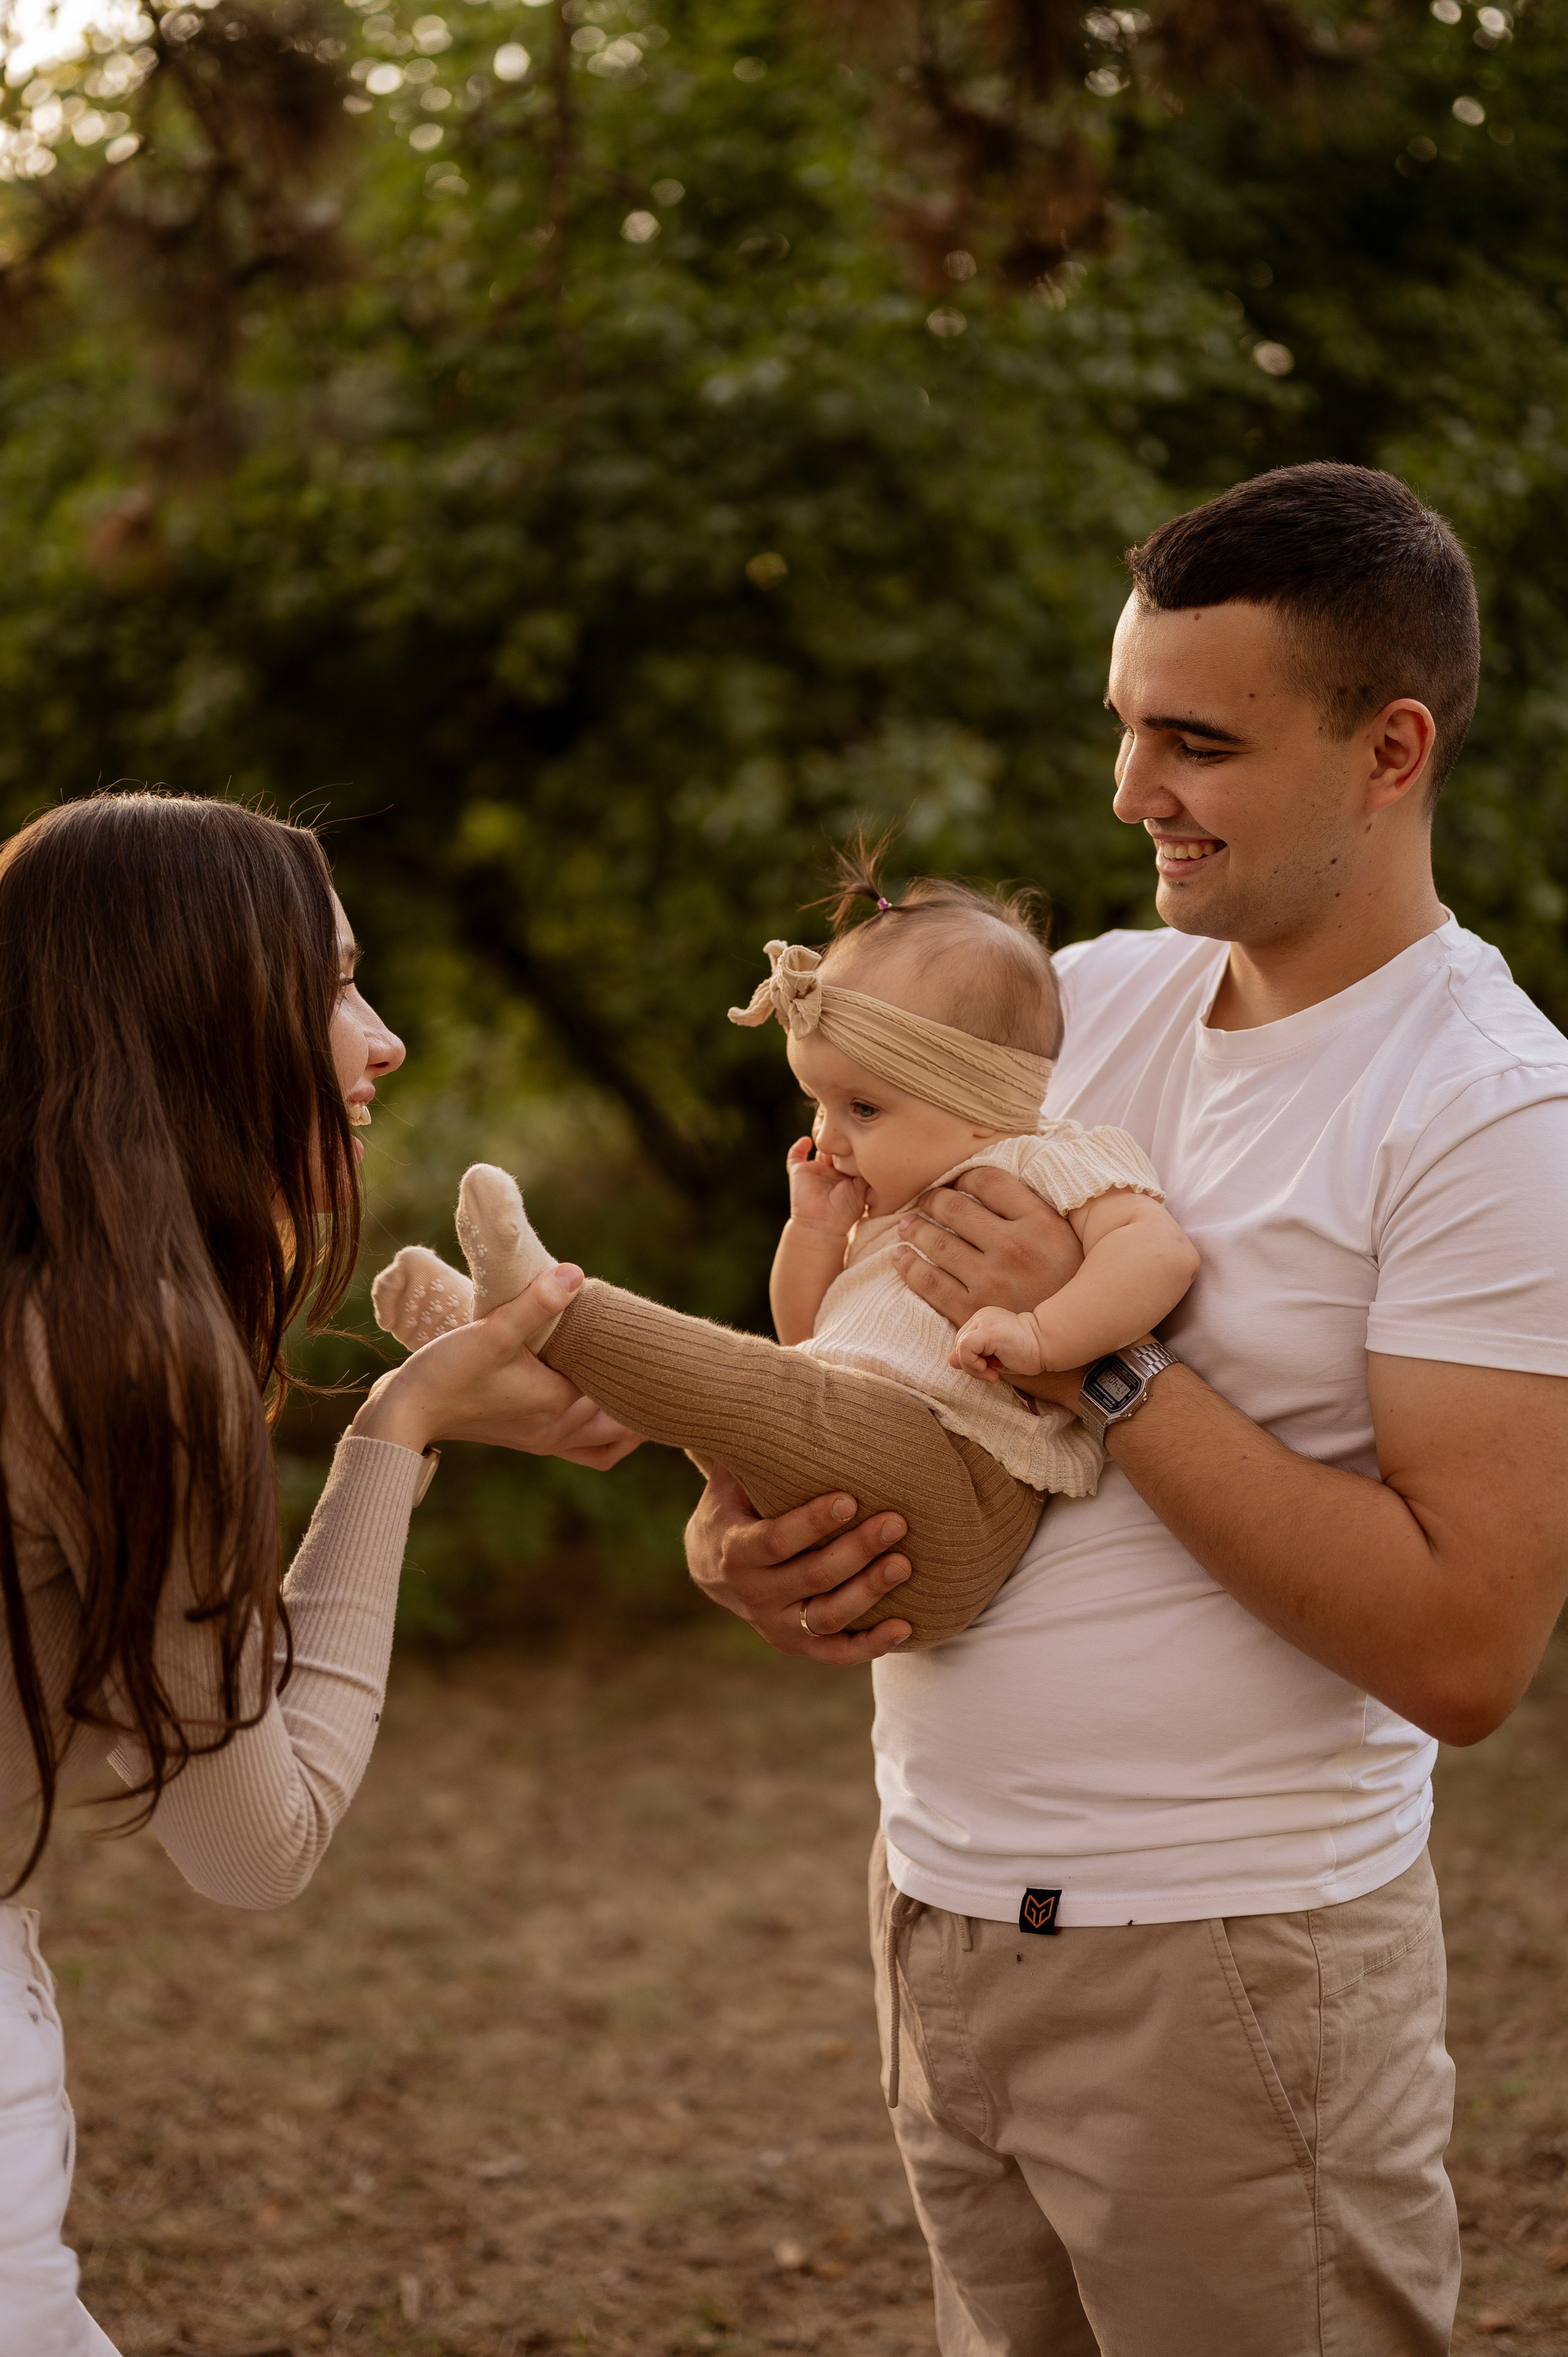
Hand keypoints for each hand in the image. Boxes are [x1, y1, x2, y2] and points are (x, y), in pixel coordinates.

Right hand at [353, 1266, 641, 1466]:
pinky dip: (604, 1433)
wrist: (404, 1414)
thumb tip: (576, 1273)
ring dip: (628, 1417)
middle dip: (643, 1395)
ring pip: (609, 1440)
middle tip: (660, 1362)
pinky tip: (601, 1403)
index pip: (620, 1389)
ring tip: (639, 1383)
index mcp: (560, 1406)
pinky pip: (587, 1448)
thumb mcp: (492, 1332)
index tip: (654, 1341)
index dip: (638, 1366)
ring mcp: (545, 1439)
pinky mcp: (529, 1439)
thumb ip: (536, 1303)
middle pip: (624, 1419)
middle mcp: (558, 1430)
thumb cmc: (446, 1373)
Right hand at [685, 1465, 912, 1662]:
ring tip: (904, 1565)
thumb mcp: (732, 1478)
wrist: (711, 1564)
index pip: (777, 1541)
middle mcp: (753, 1595)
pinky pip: (835, 1652)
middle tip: (896, 1522)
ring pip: (826, 1618)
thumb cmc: (736, 1504)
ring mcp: (775, 1626)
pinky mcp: (796, 1645)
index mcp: (734, 1551)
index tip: (850, 1499)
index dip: (812, 1523)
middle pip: (811, 1578)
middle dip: (856, 1550)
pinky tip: (906, 1626)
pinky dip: (870, 1645)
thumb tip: (773, 1390)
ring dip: (868, 1594)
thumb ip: (753, 1448)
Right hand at [785, 1135, 866, 1236]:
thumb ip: (866, 1171)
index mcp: (845, 1176)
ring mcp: (814, 1171)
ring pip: (818, 1149)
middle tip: (845, 1130)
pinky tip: (807, 1141)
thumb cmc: (845, 1211)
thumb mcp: (862, 1189)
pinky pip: (795, 1155)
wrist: (822, 1224)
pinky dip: (799, 1146)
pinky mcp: (798, 1172)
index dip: (854, 1146)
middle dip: (840, 1141)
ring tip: (829, 1132)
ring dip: (824, 1140)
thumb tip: (876, 1155)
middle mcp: (830, 1172)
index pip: (849, 1155)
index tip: (860, 1136)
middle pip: (835, 1150)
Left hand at [893, 1164, 1081, 1325]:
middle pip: (956, 1208)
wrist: (1076, 1345)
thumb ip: (1034, 1210)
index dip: (965, 1177)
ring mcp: (991, 1281)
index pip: (989, 1182)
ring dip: (915, 1229)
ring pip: (938, 1243)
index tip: (956, 1183)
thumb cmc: (1071, 1286)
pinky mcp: (972, 1311)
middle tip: (925, 1202)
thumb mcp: (1066, 1239)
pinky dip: (908, 1266)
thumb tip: (990, 1185)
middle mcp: (1015, 1248)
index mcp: (1042, 1223)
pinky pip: (929, 1282)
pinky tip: (900, 1256)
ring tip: (908, 1226)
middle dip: (934, 1200)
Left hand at [951, 1305, 1044, 1381]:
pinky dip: (973, 1364)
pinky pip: (964, 1348)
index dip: (971, 1361)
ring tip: (993, 1374)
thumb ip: (974, 1357)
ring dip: (973, 1369)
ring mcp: (983, 1320)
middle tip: (991, 1375)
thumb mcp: (995, 1358)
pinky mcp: (986, 1330)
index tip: (991, 1371)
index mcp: (983, 1320)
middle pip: (959, 1345)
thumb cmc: (1026, 1352)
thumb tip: (951, 1360)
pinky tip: (991, 1371)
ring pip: (960, 1348)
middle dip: (971, 1366)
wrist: (1047, 1345)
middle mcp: (981, 1316)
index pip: (963, 1343)